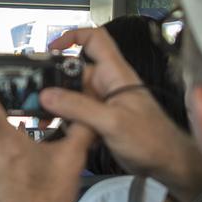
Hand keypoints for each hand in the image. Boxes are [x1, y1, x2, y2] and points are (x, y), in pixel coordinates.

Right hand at [41, 27, 201, 201]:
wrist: (166, 164)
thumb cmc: (152, 139)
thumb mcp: (112, 121)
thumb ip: (79, 108)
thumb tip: (47, 95)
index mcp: (116, 74)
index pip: (95, 40)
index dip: (73, 37)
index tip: (52, 49)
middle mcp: (108, 84)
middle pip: (74, 73)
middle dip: (55, 84)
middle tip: (36, 97)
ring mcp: (103, 102)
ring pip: (72, 96)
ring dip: (57, 107)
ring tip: (44, 119)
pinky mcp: (100, 119)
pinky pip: (76, 114)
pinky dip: (65, 121)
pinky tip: (58, 131)